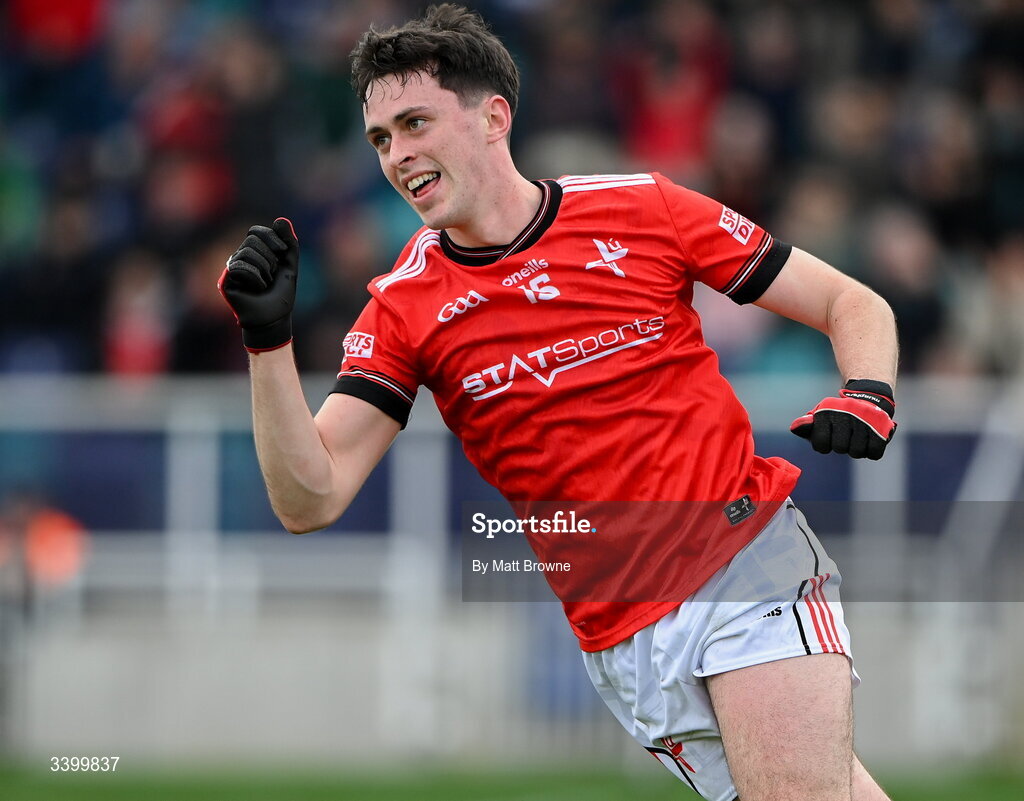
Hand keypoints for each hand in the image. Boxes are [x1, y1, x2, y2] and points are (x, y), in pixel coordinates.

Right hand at [218, 218, 298, 351]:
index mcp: (252, 252)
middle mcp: (239, 258)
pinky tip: (257, 289)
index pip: (256, 231)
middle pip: (251, 239)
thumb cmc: (281, 295)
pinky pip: (240, 267)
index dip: (271, 238)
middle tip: (272, 275)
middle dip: (269, 257)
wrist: (274, 319)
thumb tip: (281, 219)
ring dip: (265, 269)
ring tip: (265, 284)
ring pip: (246, 252)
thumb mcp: (290, 265)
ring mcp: (231, 269)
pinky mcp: (226, 281)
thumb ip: (289, 243)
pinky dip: (256, 278)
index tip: (282, 252)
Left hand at [790, 379, 896, 459]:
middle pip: (841, 448)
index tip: (827, 439)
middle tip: (844, 437)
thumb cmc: (837, 414)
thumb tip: (794, 428)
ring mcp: (864, 420)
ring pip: (857, 452)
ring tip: (856, 438)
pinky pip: (874, 453)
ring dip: (856, 450)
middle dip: (841, 446)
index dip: (823, 446)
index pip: (821, 443)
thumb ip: (805, 425)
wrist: (868, 397)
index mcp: (826, 412)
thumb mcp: (819, 416)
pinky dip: (871, 452)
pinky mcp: (881, 427)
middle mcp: (845, 414)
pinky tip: (868, 442)